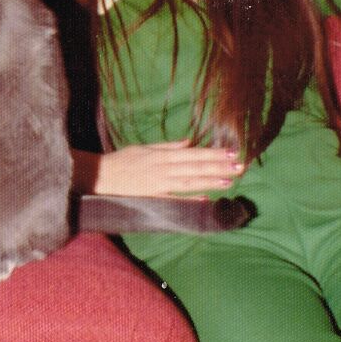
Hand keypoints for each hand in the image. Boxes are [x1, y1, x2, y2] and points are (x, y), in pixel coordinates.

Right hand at [73, 139, 244, 197]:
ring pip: (190, 181)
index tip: (231, 152)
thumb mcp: (145, 147)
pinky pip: (175, 198)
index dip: (213, 153)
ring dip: (211, 181)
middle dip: (219, 166)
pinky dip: (190, 198)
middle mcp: (164, 169)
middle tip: (240, 166)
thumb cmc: (122, 160)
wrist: (100, 175)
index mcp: (162, 156)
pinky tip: (206, 199)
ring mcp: (159, 184)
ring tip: (230, 181)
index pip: (194, 153)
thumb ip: (168, 146)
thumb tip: (189, 142)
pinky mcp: (153, 197)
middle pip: (196, 167)